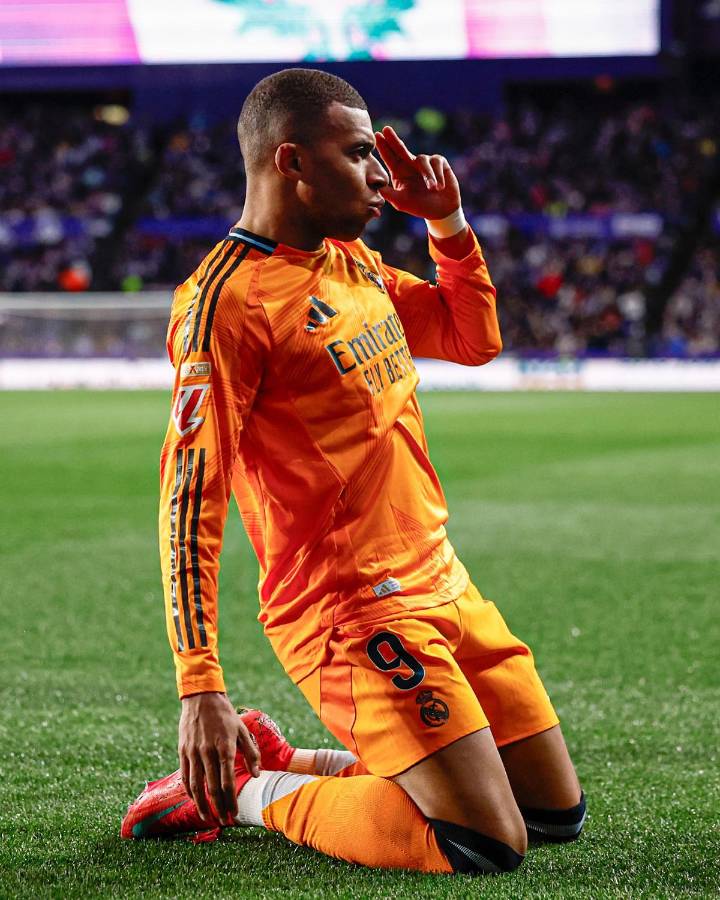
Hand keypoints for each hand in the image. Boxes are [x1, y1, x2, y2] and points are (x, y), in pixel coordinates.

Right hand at [178, 691, 260, 825]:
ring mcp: (193, 752)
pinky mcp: (183, 751)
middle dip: (219, 807)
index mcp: (225, 747)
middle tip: (225, 821)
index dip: (231, 800)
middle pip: (213, 787)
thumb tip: (257, 775)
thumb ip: (251, 753)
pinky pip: (185, 776)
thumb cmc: (225, 714)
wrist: (201, 697)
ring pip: (196, 786)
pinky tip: (195, 800)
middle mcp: (208, 752)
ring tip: (208, 817)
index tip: (235, 813)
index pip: (228, 781)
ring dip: (202, 805)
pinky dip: (189, 791)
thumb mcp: (242, 729)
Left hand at [375, 126, 461, 220]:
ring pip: (422, 161)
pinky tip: (440, 187)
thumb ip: (391, 195)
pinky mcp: (438, 162)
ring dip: (429, 176)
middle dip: (393, 139)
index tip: (377, 136)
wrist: (442, 210)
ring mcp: (424, 162)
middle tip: (386, 129)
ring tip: (433, 189)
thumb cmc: (420, 206)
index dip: (384, 147)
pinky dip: (438, 176)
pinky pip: (436, 163)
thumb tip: (378, 188)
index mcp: (399, 173)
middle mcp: (410, 164)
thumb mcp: (403, 203)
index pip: (390, 158)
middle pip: (400, 149)